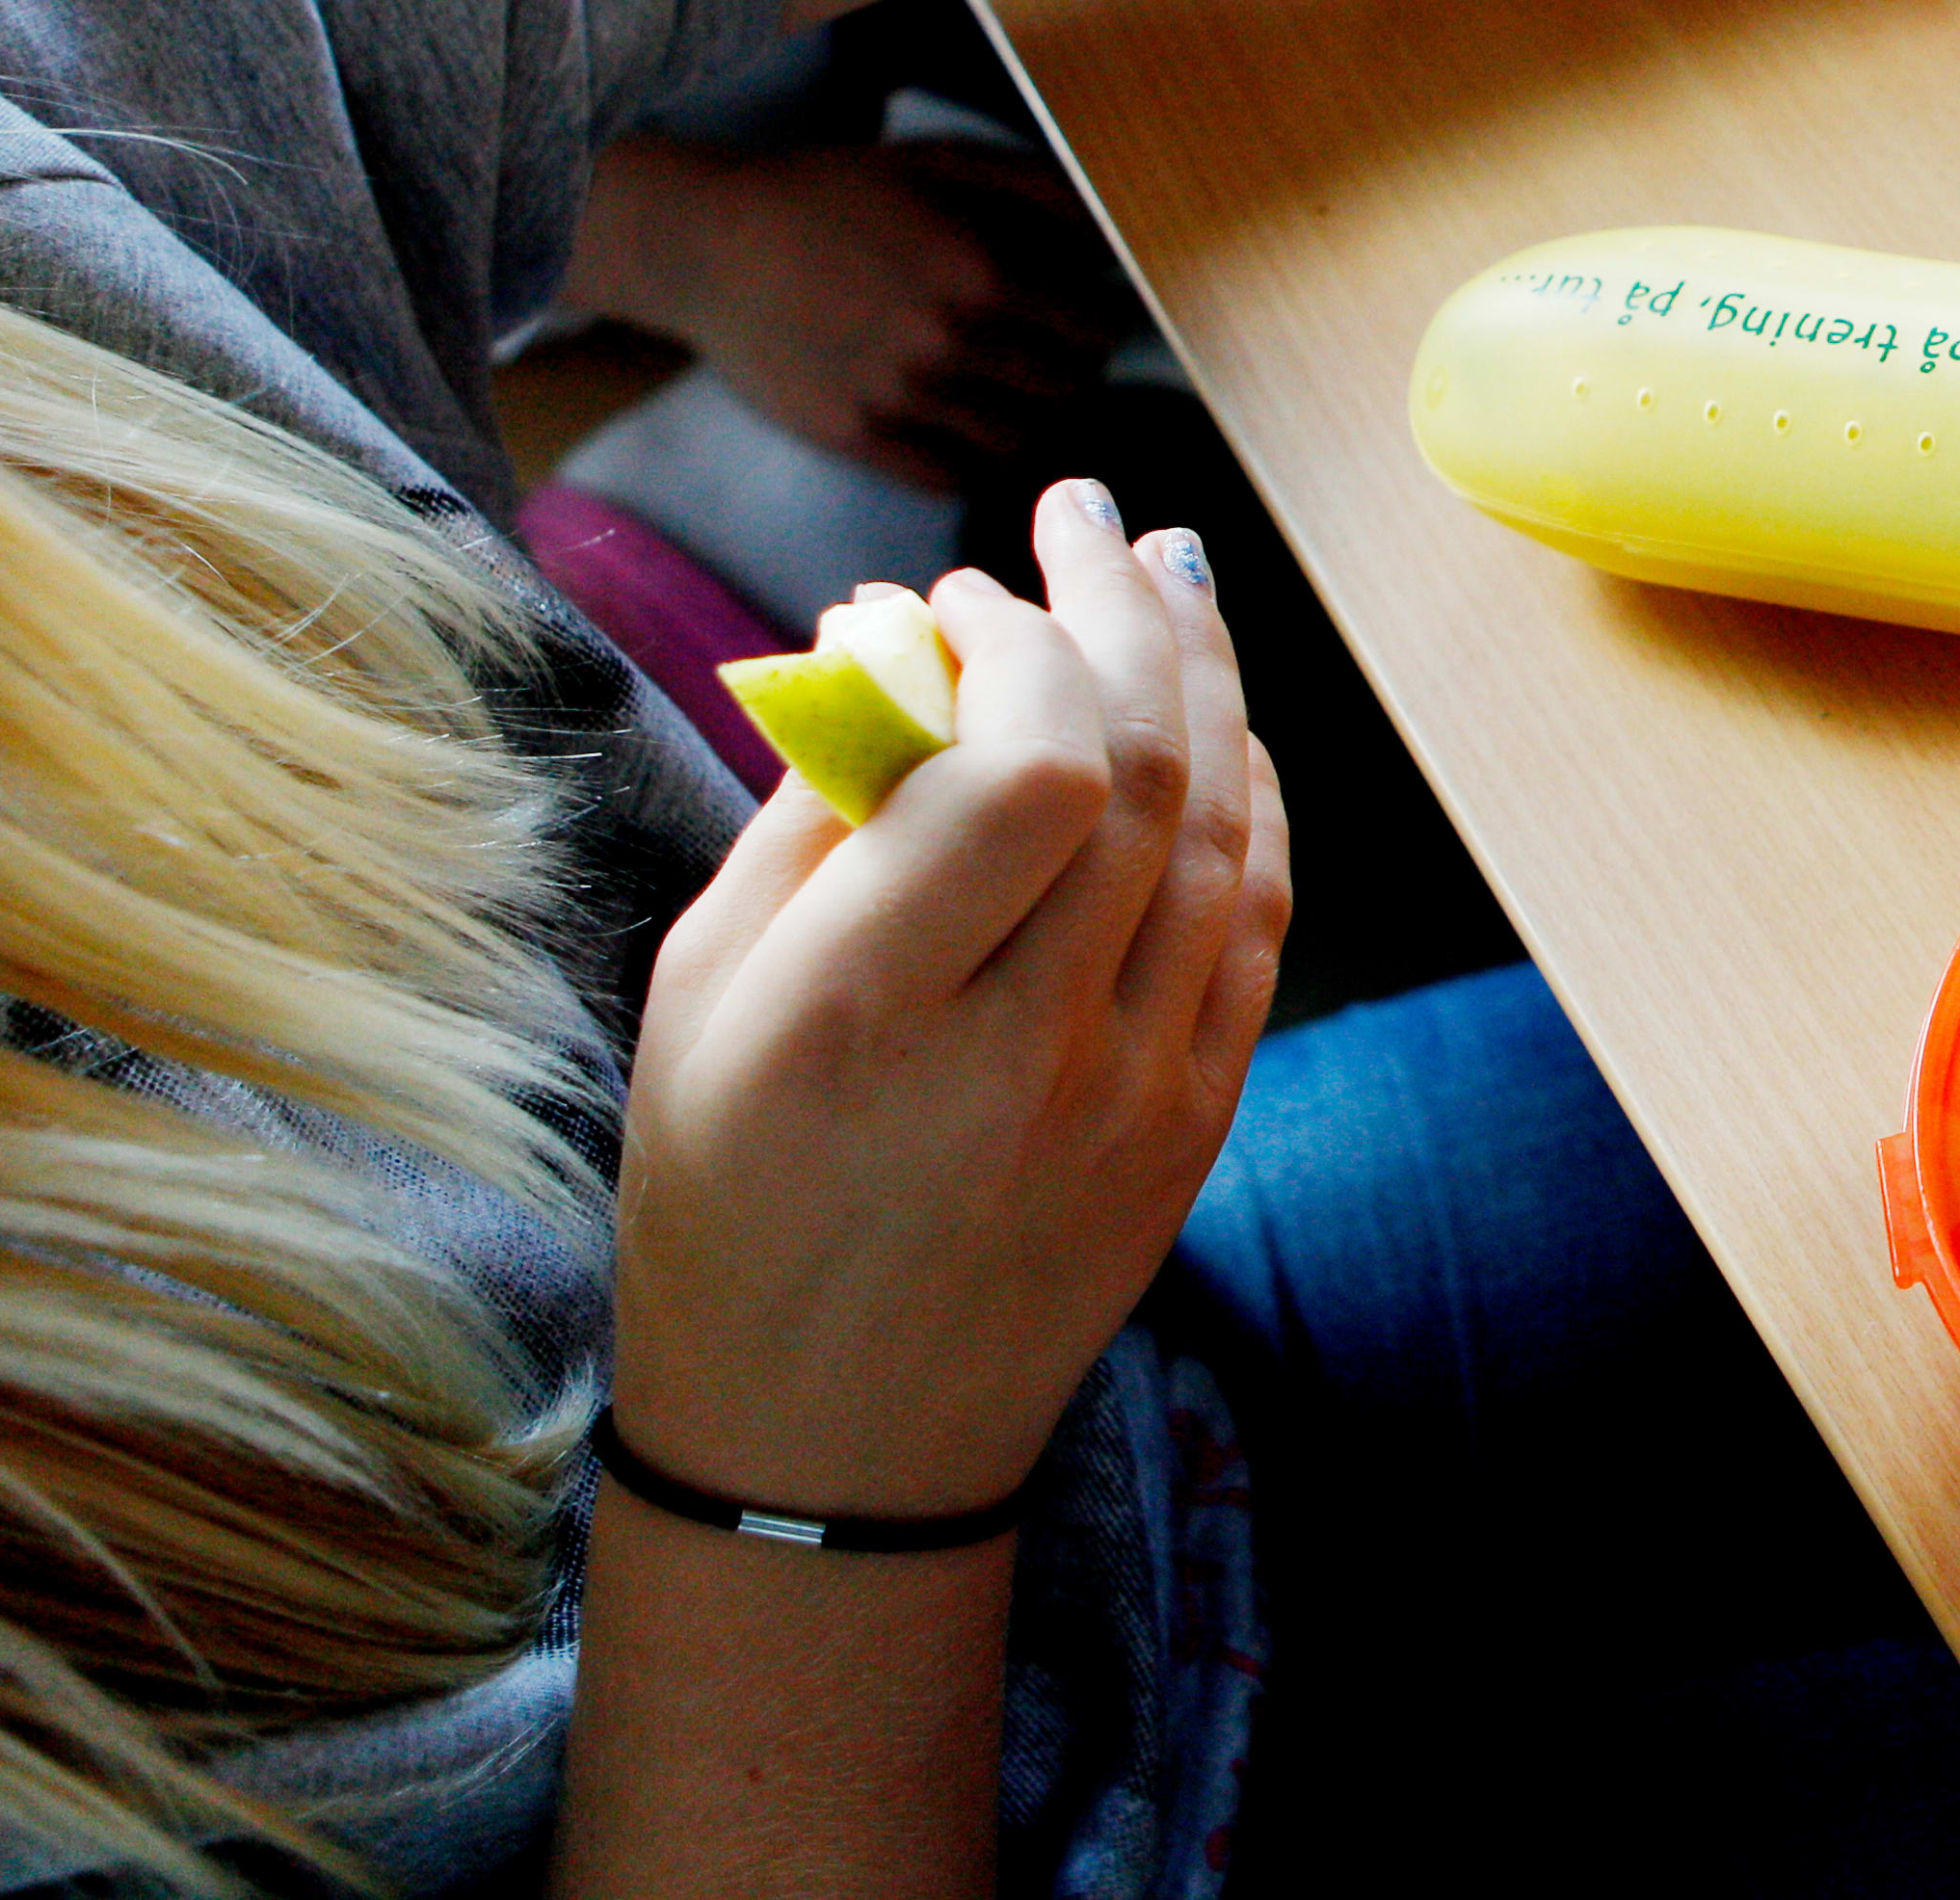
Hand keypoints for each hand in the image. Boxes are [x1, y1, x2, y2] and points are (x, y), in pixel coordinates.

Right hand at [567, 133, 1139, 488]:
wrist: (709, 242)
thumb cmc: (834, 192)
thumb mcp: (941, 162)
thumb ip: (1038, 190)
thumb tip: (1115, 232)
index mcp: (981, 274)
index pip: (1095, 330)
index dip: (1101, 323)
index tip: (1087, 315)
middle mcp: (946, 343)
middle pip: (1064, 391)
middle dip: (1070, 372)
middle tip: (1053, 355)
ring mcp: (897, 397)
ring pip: (1014, 441)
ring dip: (1025, 418)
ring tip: (1009, 390)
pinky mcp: (853, 437)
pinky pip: (949, 475)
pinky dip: (970, 457)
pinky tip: (961, 422)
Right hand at [611, 485, 1289, 1517]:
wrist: (833, 1446)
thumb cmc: (729, 1198)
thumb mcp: (701, 995)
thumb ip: (815, 807)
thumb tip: (905, 629)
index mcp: (872, 1016)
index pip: (1026, 773)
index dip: (1018, 645)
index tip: (965, 587)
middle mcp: (1025, 1053)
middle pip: (1136, 774)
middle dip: (1120, 611)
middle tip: (1087, 513)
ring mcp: (1135, 1093)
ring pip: (1220, 830)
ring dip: (1203, 679)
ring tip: (1165, 572)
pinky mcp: (1199, 1121)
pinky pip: (1258, 917)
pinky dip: (1248, 797)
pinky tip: (1216, 717)